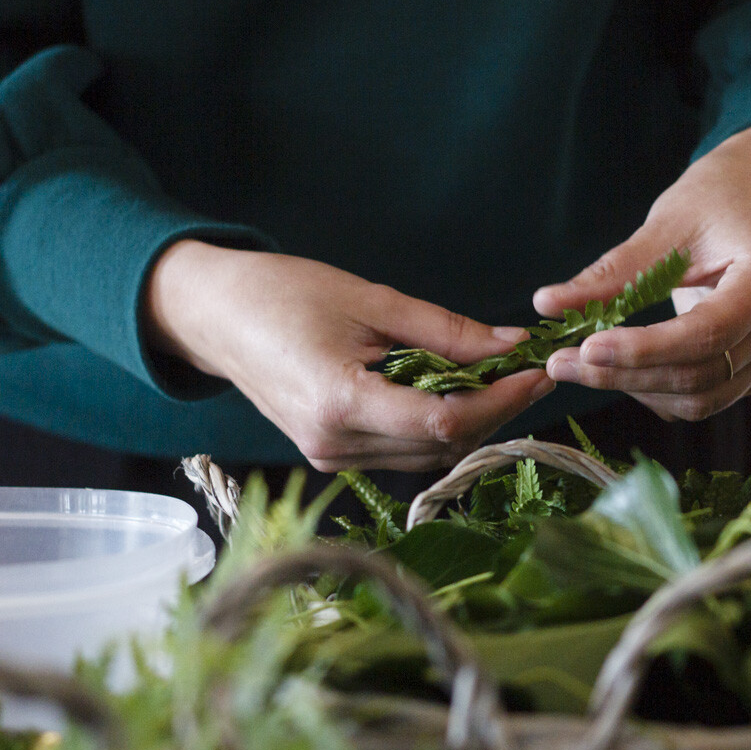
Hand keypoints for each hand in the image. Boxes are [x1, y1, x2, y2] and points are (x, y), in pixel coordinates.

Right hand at [144, 242, 553, 470]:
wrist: (214, 314)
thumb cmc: (283, 293)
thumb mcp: (373, 300)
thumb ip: (446, 331)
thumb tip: (511, 345)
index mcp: (341, 404)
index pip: (446, 420)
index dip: (501, 400)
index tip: (536, 371)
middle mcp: (335, 444)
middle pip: (443, 442)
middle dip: (495, 410)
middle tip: (530, 371)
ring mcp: (331, 457)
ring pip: (429, 453)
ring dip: (472, 420)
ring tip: (501, 378)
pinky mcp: (331, 455)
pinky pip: (404, 449)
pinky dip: (438, 425)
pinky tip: (457, 392)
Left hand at [534, 123, 750, 420]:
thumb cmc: (716, 201)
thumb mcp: (664, 225)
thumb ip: (612, 273)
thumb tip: (546, 304)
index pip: (707, 333)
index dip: (644, 349)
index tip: (585, 349)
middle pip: (702, 375)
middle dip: (626, 375)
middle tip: (559, 364)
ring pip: (701, 398)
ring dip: (636, 388)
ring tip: (581, 365)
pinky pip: (704, 398)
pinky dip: (656, 391)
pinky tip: (620, 368)